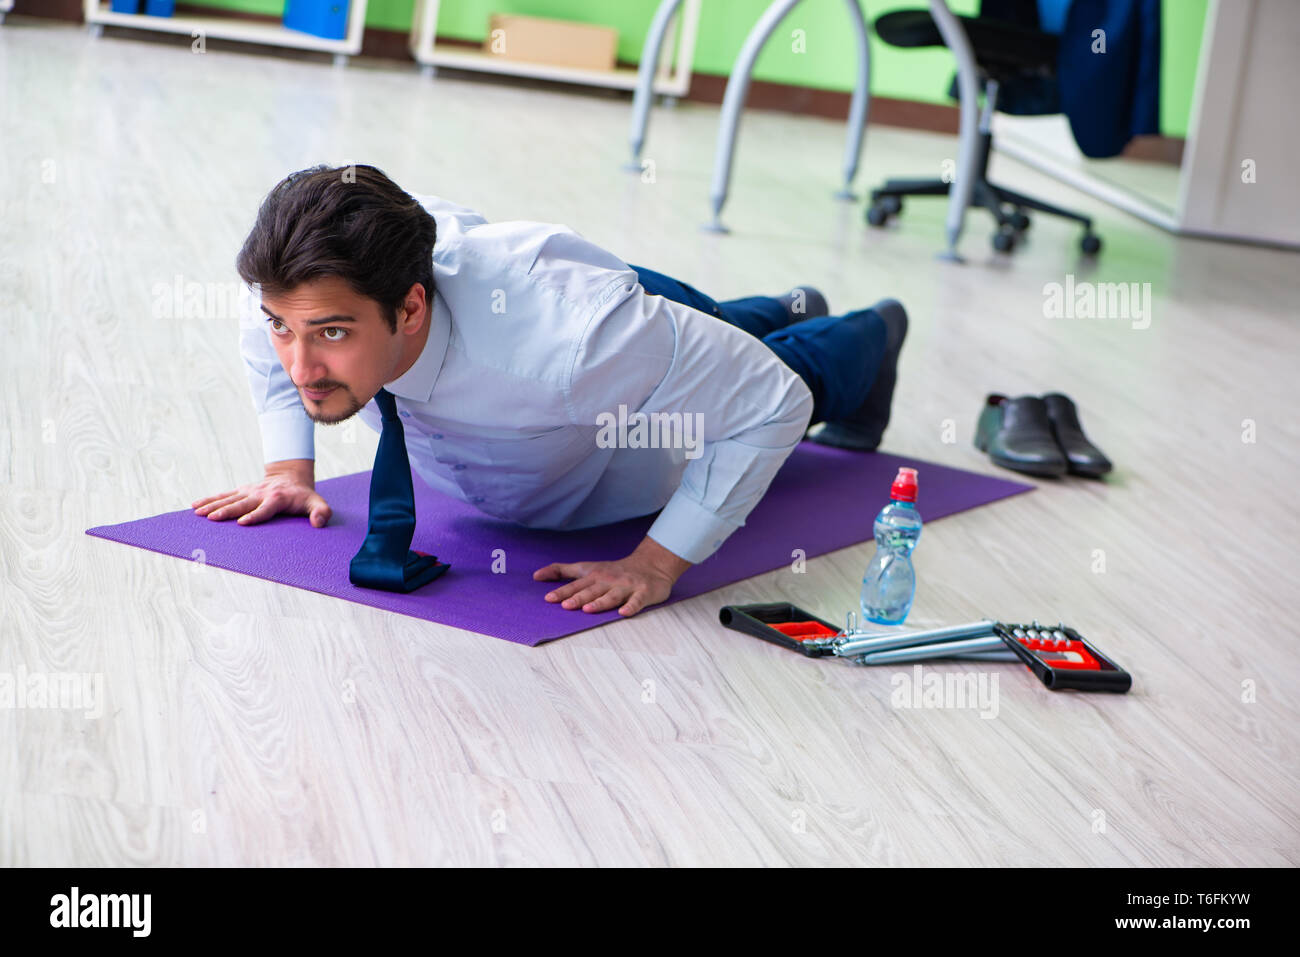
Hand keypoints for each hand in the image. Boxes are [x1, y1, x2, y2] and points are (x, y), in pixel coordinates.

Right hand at [191, 459, 331, 527]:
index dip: (255, 515)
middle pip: (242, 503)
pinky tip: (195, 506)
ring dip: (213, 505)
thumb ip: (321, 512)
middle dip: (227, 510)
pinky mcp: (242, 491)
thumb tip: (319, 523)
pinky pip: (224, 495)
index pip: (265, 509)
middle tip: (212, 518)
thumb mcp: (318, 503)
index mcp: (277, 499)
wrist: (291, 478)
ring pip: (229, 499)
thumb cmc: (304, 496)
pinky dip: (209, 499)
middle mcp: (261, 494)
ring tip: (198, 513)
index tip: (242, 522)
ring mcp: (249, 491)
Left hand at [533, 536, 691, 616]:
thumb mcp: (587, 567)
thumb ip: (562, 571)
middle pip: (592, 590)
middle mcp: (609, 581)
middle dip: (578, 597)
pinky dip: (631, 606)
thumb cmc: (613, 570)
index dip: (562, 591)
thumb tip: (536, 576)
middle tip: (565, 605)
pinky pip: (637, 601)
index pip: (576, 585)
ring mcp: (626, 587)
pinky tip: (624, 613)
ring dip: (600, 602)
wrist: (651, 565)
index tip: (548, 598)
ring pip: (612, 596)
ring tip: (588, 609)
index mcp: (594, 576)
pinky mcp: (643, 593)